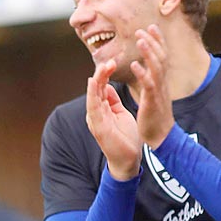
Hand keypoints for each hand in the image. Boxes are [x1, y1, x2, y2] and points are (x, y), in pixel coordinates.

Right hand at [83, 59, 141, 180]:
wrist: (128, 160)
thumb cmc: (125, 138)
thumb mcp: (120, 114)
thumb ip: (113, 101)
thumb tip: (108, 87)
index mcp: (102, 110)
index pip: (102, 88)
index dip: (105, 75)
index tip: (112, 62)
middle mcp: (95, 114)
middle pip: (96, 90)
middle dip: (101, 74)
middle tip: (108, 60)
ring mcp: (95, 120)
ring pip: (93, 96)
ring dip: (97, 81)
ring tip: (102, 67)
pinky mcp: (98, 126)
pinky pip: (94, 107)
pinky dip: (93, 94)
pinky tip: (95, 83)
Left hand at [130, 25, 175, 148]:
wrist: (160, 136)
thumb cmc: (154, 116)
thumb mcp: (152, 95)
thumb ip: (149, 81)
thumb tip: (144, 69)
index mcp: (160, 81)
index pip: (161, 56)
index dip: (157, 41)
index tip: (150, 27)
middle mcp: (162, 83)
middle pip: (161, 57)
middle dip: (153, 41)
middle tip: (143, 28)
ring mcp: (158, 91)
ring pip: (156, 67)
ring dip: (149, 52)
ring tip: (140, 40)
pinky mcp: (152, 101)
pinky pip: (149, 85)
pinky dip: (142, 74)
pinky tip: (134, 65)